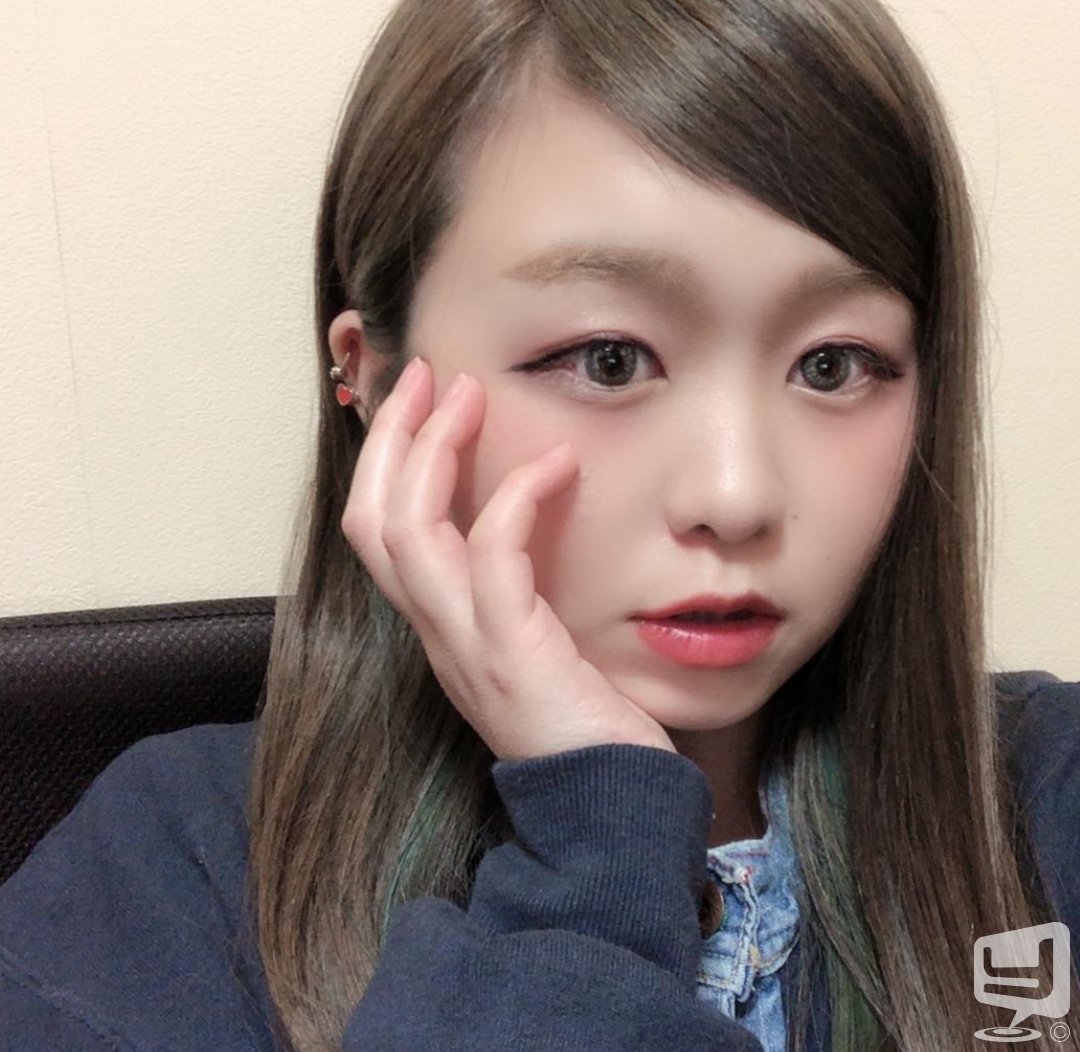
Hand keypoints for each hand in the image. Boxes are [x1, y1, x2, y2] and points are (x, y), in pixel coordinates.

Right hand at [341, 356, 676, 761]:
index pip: (378, 535)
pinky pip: (492, 559)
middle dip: (390, 440)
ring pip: (408, 533)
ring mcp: (465, 646)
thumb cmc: (583, 718)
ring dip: (433, 453)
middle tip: (428, 376)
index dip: (384, 462)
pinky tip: (556, 467)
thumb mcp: (535, 642)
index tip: (419, 401)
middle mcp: (436, 634)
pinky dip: (515, 499)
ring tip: (470, 395)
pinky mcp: (511, 653)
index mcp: (439, 628)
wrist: (609, 806)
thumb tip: (526, 512)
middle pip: (371, 523)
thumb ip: (514, 588)